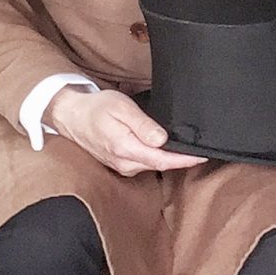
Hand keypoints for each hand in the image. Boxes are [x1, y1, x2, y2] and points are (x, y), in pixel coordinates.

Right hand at [47, 86, 205, 176]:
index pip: (162, 159)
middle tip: (203, 151)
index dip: (184, 160)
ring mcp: (121, 166)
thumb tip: (161, 140)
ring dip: (172, 160)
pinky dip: (159, 159)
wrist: (72, 116)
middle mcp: (124, 163)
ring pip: (153, 166)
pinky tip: (168, 151)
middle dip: (182, 160)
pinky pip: (144, 164)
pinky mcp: (120, 164)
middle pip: (160, 165)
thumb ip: (142, 125)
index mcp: (125, 148)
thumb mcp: (121, 108)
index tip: (202, 156)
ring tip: (190, 151)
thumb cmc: (96, 108)